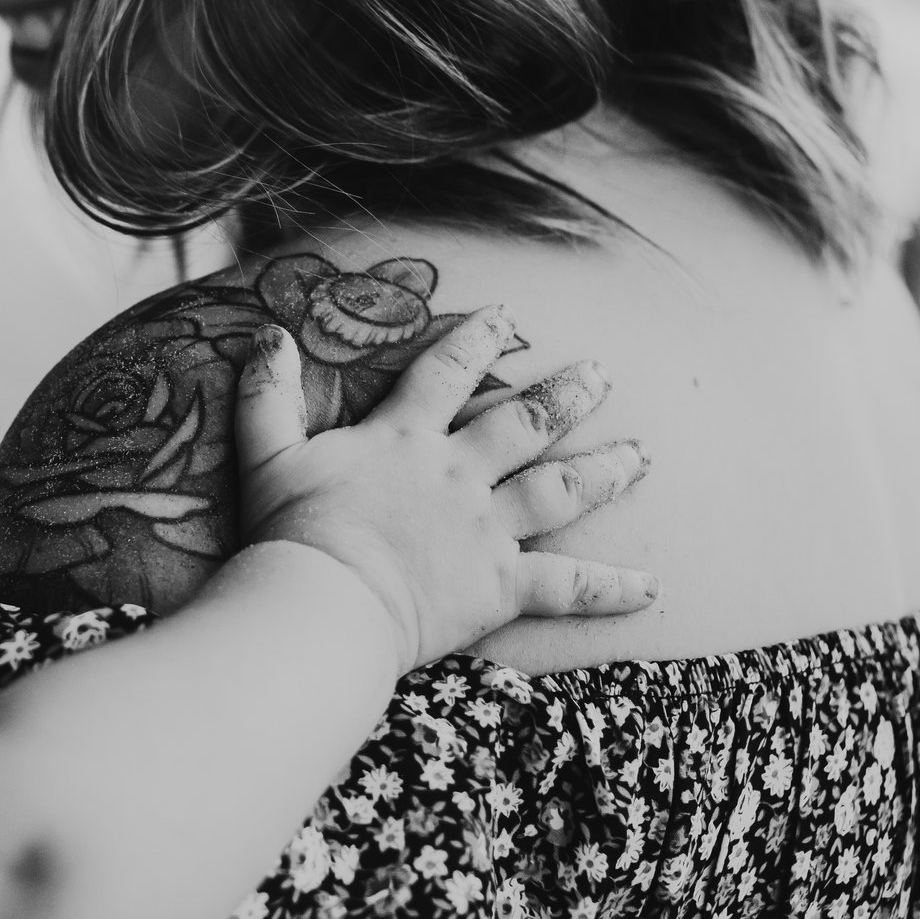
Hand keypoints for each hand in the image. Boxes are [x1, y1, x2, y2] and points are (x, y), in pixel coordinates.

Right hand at [233, 309, 655, 670]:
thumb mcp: (266, 454)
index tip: (507, 315)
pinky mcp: (500, 588)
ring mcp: (486, 531)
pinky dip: (612, 589)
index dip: (477, 339)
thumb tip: (266, 334)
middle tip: (604, 374)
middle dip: (568, 394)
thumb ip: (267, 394)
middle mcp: (457, 475)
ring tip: (643, 456)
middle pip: (525, 423)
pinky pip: (568, 587)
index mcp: (404, 439)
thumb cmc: (291, 531)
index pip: (446, 372)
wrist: (325, 603)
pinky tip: (653, 588)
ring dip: (606, 470)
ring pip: (560, 490)